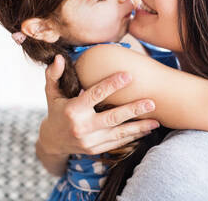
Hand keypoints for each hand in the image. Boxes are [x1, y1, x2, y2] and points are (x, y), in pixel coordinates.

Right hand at [38, 54, 159, 155]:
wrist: (52, 141)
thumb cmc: (56, 110)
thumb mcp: (51, 92)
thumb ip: (54, 74)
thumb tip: (59, 57)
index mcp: (73, 110)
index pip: (95, 95)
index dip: (112, 85)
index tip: (128, 75)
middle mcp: (82, 127)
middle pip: (112, 117)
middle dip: (133, 110)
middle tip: (151, 102)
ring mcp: (89, 141)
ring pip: (119, 133)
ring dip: (139, 127)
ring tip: (156, 120)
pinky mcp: (95, 150)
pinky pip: (117, 143)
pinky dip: (132, 136)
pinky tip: (146, 130)